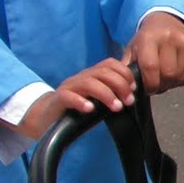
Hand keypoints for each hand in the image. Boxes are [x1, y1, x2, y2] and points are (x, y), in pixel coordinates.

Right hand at [17, 58, 135, 137]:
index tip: (134, 89)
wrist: (49, 118)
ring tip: (116, 108)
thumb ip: (111, 94)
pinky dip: (81, 102)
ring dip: (106, 94)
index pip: (110, 64)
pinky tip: (90, 109)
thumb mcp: (98, 100)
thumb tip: (133, 95)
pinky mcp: (58, 100)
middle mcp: (81, 78)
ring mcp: (69, 87)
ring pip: (89, 83)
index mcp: (92, 75)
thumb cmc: (78, 110)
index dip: (125, 74)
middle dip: (120, 85)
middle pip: (103, 72)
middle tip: (128, 101)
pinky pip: (68, 96)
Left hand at [124, 13, 183, 91]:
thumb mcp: (132, 49)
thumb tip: (127, 86)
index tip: (149, 89)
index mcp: (149, 38)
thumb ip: (128, 68)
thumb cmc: (147, 39)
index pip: (151, 67)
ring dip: (173, 83)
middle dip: (162, 84)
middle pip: (168, 74)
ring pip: (181, 76)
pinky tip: (177, 73)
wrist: (165, 21)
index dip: (150, 84)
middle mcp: (169, 37)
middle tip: (157, 83)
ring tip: (166, 77)